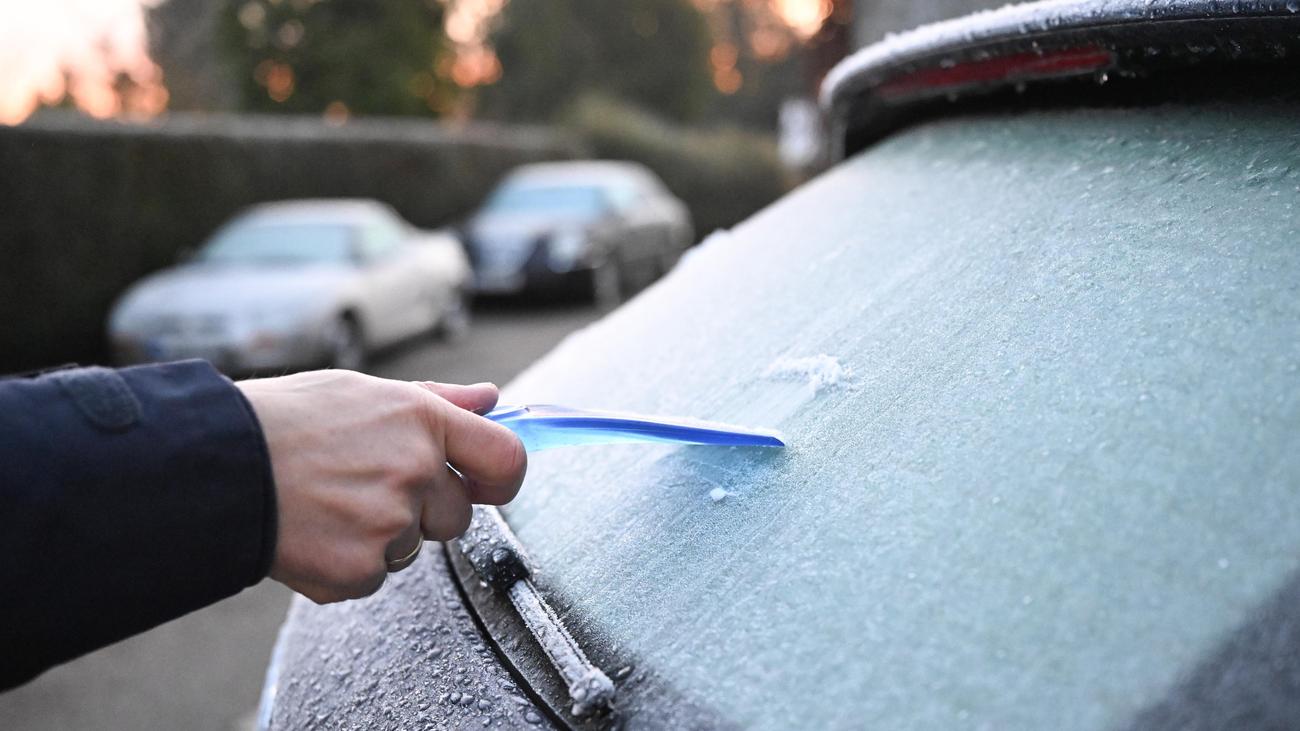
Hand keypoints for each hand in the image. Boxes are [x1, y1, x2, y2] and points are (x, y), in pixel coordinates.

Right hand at [235, 370, 525, 603]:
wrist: (215, 465)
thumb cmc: (285, 421)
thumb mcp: (363, 391)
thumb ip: (436, 401)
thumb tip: (489, 399)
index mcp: (423, 421)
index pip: (506, 459)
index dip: (502, 478)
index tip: (487, 485)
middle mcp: (415, 471)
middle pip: (458, 515)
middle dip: (423, 509)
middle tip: (365, 487)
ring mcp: (389, 523)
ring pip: (412, 546)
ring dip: (381, 536)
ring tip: (328, 503)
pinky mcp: (359, 569)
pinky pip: (375, 576)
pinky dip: (348, 563)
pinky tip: (314, 531)